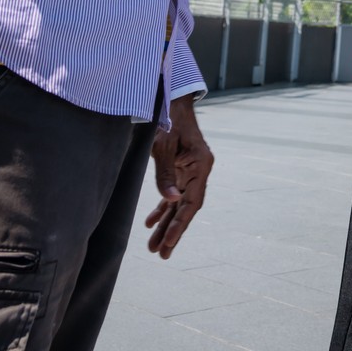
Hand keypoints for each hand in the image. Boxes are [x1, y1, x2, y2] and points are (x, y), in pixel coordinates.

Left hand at [144, 95, 214, 258]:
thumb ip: (165, 174)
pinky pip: (173, 193)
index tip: (168, 244)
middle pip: (186, 207)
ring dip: (166, 223)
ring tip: (153, 246)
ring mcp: (190, 169)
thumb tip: (170, 201)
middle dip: (172, 231)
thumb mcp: (163, 146)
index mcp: (201, 164)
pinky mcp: (180, 168)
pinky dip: (162, 208)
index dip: (180, 225)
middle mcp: (199, 169)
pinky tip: (150, 223)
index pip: (192, 202)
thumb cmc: (168, 118)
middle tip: (160, 254)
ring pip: (178, 203)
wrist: (171, 97)